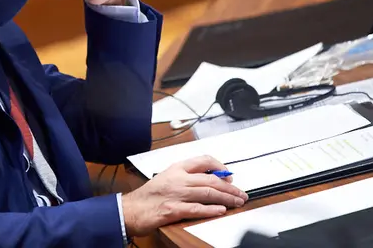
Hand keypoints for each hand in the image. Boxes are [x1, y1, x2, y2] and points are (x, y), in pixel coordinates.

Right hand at [121, 155, 247, 236]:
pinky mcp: (173, 210)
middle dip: (230, 187)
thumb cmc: (149, 195)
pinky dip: (211, 210)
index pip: (204, 160)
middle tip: (241, 193)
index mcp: (177, 168)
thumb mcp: (167, 176)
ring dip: (226, 198)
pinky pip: (196, 209)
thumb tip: (209, 178)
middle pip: (211, 180)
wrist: (131, 209)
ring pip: (208, 193)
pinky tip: (221, 210)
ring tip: (237, 202)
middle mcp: (178, 179)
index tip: (229, 175)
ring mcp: (176, 194)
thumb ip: (186, 175)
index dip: (220, 166)